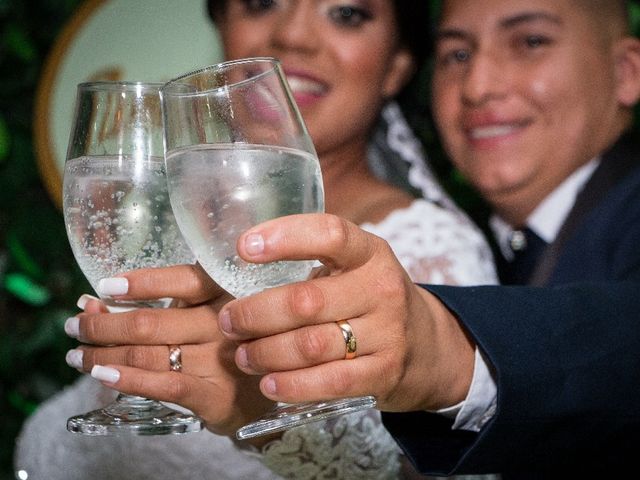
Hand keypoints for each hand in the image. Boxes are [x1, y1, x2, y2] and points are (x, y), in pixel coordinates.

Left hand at [66, 264, 274, 436]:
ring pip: (148, 354)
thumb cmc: (225, 343)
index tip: (105, 287)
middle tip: (74, 327)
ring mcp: (220, 359)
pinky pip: (162, 385)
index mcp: (225, 292)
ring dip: (102, 354)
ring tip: (77, 355)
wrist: (262, 392)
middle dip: (102, 326)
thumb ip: (156, 305)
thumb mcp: (200, 314)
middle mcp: (223, 323)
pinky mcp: (213, 394)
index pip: (181, 280)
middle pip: (150, 322)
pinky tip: (102, 374)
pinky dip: (127, 379)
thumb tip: (90, 303)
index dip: (140, 283)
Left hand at [217, 214, 475, 411]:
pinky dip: (292, 385)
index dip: (285, 238)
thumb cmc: (372, 300)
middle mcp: (382, 289)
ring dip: (266, 353)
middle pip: (305, 301)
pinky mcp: (385, 373)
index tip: (244, 248)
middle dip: (255, 314)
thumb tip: (242, 261)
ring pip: (311, 345)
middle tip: (228, 321)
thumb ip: (315, 262)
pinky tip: (269, 383)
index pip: (330, 234)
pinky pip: (330, 382)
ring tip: (242, 356)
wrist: (428, 347)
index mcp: (371, 253)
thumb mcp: (357, 268)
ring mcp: (388, 333)